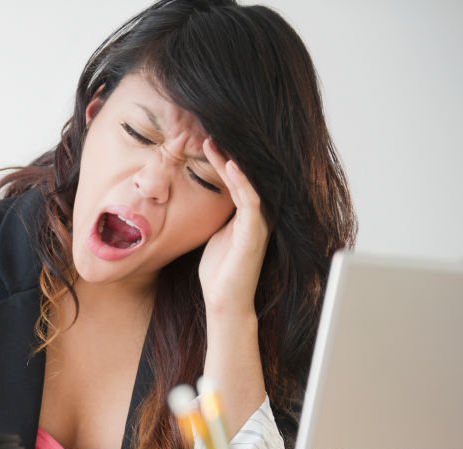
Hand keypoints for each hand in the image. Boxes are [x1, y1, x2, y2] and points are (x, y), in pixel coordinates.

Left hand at [197, 138, 269, 317]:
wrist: (224, 301)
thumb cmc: (219, 271)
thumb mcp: (215, 235)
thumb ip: (218, 216)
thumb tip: (204, 198)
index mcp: (247, 214)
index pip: (236, 180)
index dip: (221, 161)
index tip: (204, 143)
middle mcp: (257, 215)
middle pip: (244, 177)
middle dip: (226, 154)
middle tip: (207, 134)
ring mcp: (258, 223)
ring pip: (247, 183)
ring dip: (229, 162)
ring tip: (212, 143)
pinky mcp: (255, 233)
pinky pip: (250, 200)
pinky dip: (241, 181)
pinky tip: (230, 166)